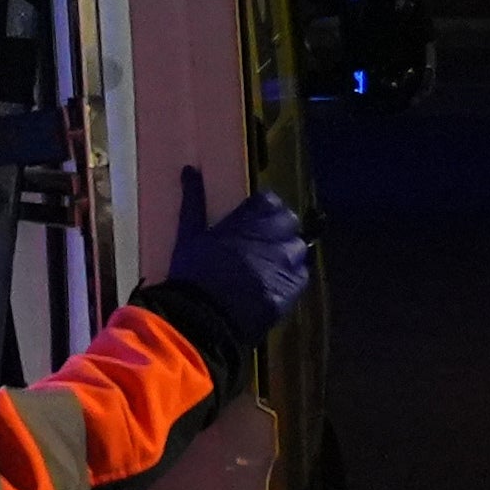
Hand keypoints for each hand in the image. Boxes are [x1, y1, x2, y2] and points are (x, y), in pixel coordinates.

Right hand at [159, 167, 312, 334]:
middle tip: (255, 247)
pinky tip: (269, 287)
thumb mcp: (189, 235)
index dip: (259, 212)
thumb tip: (190, 170)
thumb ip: (194, 201)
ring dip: (284, 255)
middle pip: (288, 222)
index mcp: (254, 217)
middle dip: (276, 231)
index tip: (248, 224)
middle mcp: (278, 234)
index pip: (269, 201)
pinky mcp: (294, 287)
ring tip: (263, 269)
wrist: (203, 319)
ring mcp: (289, 262)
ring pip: (297, 249)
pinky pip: (300, 276)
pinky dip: (288, 279)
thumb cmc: (194, 273)